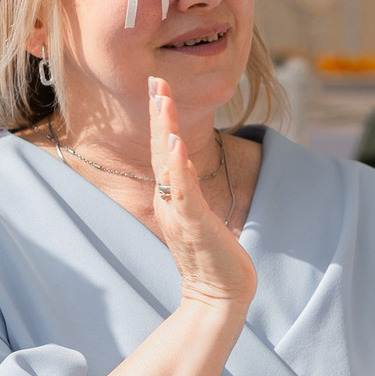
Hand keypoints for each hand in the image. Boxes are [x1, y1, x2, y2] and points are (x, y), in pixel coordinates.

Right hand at [146, 76, 255, 309]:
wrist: (218, 295)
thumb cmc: (212, 257)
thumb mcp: (198, 214)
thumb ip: (189, 190)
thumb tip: (187, 165)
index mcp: (172, 194)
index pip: (164, 148)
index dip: (162, 116)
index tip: (159, 86)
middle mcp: (170, 199)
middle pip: (161, 148)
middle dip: (160, 112)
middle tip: (156, 80)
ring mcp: (179, 211)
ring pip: (170, 165)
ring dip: (166, 131)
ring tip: (164, 102)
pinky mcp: (194, 225)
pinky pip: (185, 192)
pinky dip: (179, 168)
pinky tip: (177, 146)